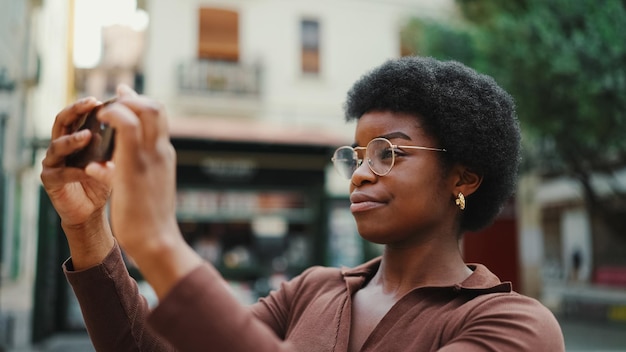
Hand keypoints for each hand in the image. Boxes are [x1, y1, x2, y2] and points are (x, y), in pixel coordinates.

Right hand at [40, 97, 114, 267]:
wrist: (93, 211)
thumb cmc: (104, 180)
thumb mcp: (116, 156)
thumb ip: (121, 138)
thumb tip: (137, 116)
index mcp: (77, 135)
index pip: (79, 113)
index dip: (89, 104)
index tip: (104, 98)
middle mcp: (62, 145)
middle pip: (63, 120)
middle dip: (76, 110)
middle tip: (92, 104)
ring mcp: (54, 162)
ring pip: (57, 145)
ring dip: (74, 140)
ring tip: (88, 136)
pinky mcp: (51, 181)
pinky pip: (61, 172)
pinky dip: (76, 171)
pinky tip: (89, 171)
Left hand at [86, 84, 202, 297]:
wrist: (156, 238)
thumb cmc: (150, 220)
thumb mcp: (146, 190)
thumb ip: (135, 173)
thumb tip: (109, 166)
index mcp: (164, 157)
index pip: (159, 120)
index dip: (142, 104)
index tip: (124, 97)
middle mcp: (161, 151)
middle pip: (156, 107)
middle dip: (135, 96)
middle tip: (115, 96)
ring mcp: (151, 155)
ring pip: (144, 109)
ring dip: (123, 101)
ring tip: (105, 107)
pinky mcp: (136, 163)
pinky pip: (126, 125)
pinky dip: (113, 114)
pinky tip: (100, 118)